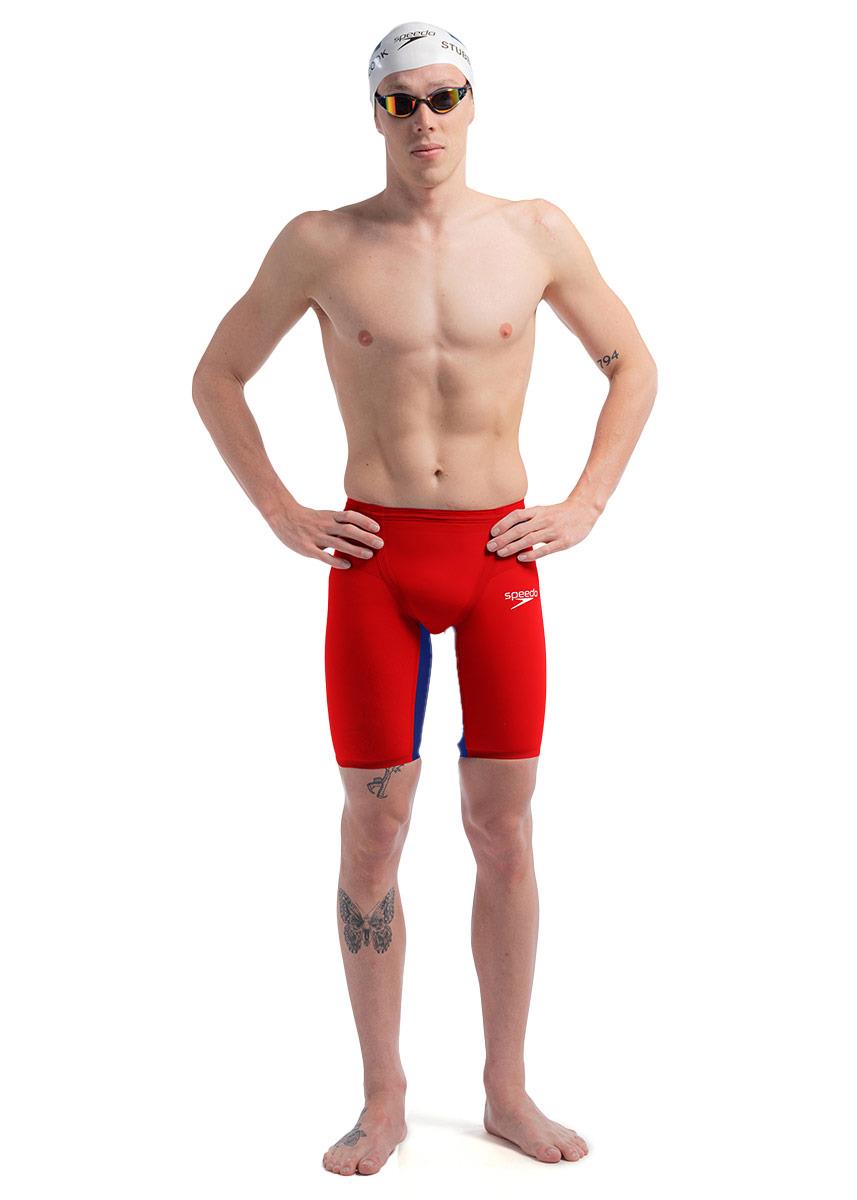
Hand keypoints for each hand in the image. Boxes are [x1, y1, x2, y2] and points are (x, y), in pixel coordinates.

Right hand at [265, 502, 383, 568]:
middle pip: (348, 530)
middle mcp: (325, 525)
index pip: (350, 516)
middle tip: (380, 544)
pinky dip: (336, 561)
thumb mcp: (325, 515)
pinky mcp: (307, 548)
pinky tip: (347, 565)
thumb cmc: (308, 519)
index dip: (364, 521)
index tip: (377, 528)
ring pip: (339, 543)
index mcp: (330, 516)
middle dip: (365, 537)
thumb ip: (340, 522)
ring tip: (370, 555)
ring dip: (356, 549)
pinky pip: (324, 556)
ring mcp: (316, 537)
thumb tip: (361, 529)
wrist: (283, 517)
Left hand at [485, 499, 598, 561]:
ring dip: (513, 547)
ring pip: (529, 540)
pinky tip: (520, 558)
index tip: (492, 533)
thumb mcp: (543, 511)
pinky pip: (545, 549)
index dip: (503, 523)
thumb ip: (528, 518)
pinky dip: (531, 554)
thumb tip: (507, 528)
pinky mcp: (563, 542)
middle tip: (490, 547)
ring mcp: (553, 531)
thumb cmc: (559, 513)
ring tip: (500, 553)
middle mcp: (544, 520)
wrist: (584, 510)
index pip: (516, 516)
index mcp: (538, 511)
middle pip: (519, 529)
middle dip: (503, 538)